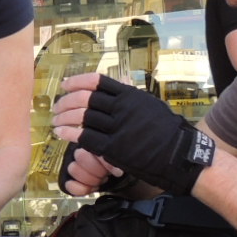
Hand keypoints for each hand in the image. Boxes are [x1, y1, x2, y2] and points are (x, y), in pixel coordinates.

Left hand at [52, 73, 215, 195]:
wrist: (180, 154)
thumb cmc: (167, 131)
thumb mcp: (150, 106)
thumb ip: (131, 97)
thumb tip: (118, 84)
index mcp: (130, 95)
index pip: (97, 81)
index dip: (77, 82)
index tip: (65, 85)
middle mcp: (122, 108)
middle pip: (85, 98)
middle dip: (65, 102)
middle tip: (56, 108)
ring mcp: (118, 128)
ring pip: (82, 117)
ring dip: (64, 119)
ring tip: (55, 122)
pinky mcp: (115, 148)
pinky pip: (85, 138)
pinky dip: (69, 134)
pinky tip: (62, 134)